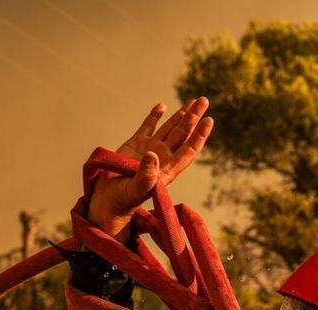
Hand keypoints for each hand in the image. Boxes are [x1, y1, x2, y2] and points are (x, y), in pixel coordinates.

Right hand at [86, 98, 213, 238]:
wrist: (109, 200)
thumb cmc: (124, 200)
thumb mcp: (135, 190)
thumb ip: (145, 175)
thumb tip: (152, 155)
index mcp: (167, 169)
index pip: (189, 149)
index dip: (200, 135)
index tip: (209, 120)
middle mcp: (163, 157)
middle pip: (183, 134)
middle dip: (194, 117)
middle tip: (203, 100)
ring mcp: (150, 149)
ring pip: (170, 128)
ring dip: (182, 115)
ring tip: (194, 101)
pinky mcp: (135, 144)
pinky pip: (148, 126)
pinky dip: (155, 116)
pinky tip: (162, 106)